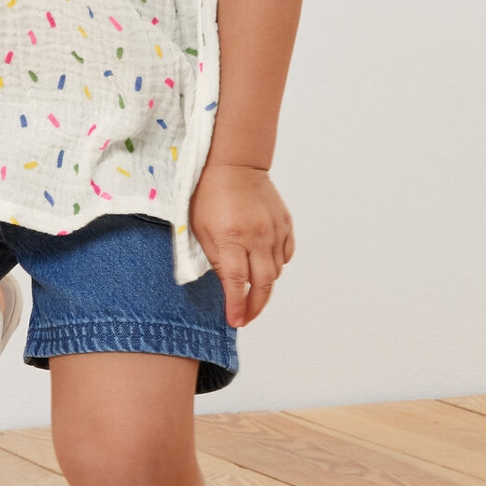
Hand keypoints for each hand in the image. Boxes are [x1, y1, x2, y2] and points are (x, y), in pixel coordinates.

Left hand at [188, 162, 294, 326]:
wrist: (234, 164)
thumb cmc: (208, 194)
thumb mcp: (199, 228)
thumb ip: (214, 259)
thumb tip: (228, 286)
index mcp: (232, 237)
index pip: (238, 283)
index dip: (237, 306)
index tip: (236, 321)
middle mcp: (257, 236)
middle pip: (264, 284)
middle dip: (255, 306)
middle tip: (246, 317)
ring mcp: (274, 230)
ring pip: (276, 271)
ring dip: (265, 286)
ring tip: (251, 291)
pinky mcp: (285, 223)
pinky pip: (286, 255)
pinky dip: (277, 265)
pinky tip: (264, 266)